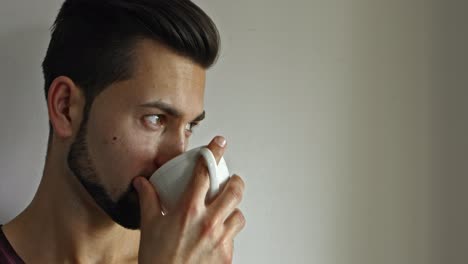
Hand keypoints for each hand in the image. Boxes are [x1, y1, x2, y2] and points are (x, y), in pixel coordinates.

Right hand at [134, 136, 245, 263]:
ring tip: (224, 212)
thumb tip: (142, 183)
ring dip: (233, 211)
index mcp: (187, 211)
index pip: (204, 173)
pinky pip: (234, 237)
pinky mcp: (227, 254)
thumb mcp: (150, 227)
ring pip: (239, 214)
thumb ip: (148, 201)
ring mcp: (220, 239)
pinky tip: (217, 235)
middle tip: (231, 181)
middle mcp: (207, 222)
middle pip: (233, 190)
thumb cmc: (158, 260)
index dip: (213, 153)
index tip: (219, 144)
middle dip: (235, 182)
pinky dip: (228, 233)